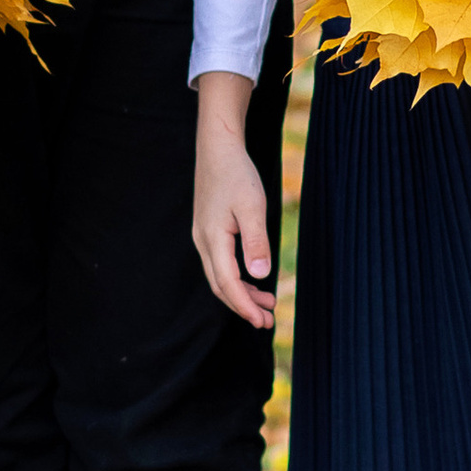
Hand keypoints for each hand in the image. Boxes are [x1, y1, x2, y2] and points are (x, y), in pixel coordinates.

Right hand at [192, 77, 275, 328]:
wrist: (218, 148)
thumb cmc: (236, 174)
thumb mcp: (252, 206)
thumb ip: (256, 241)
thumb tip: (259, 274)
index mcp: (213, 239)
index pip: (228, 284)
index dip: (245, 306)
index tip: (263, 322)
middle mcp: (203, 241)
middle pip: (220, 285)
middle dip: (243, 306)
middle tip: (267, 321)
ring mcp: (204, 235)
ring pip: (220, 275)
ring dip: (241, 293)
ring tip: (267, 304)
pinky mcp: (208, 229)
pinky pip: (220, 263)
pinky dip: (237, 277)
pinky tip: (253, 277)